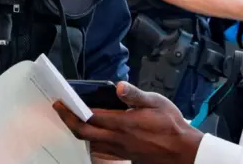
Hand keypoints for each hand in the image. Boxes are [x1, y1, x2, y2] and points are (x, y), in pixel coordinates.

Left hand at [53, 82, 203, 163]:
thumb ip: (135, 95)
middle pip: (84, 132)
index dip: (72, 110)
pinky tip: (94, 131)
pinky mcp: (124, 156)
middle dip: (68, 121)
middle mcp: (117, 139)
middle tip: (59, 110)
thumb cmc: (171, 125)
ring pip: (90, 143)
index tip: (61, 102)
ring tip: (73, 119)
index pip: (89, 117)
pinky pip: (101, 149)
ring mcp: (119, 150)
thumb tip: (118, 86)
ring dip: (79, 131)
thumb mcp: (157, 103)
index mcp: (123, 123)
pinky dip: (92, 140)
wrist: (182, 151)